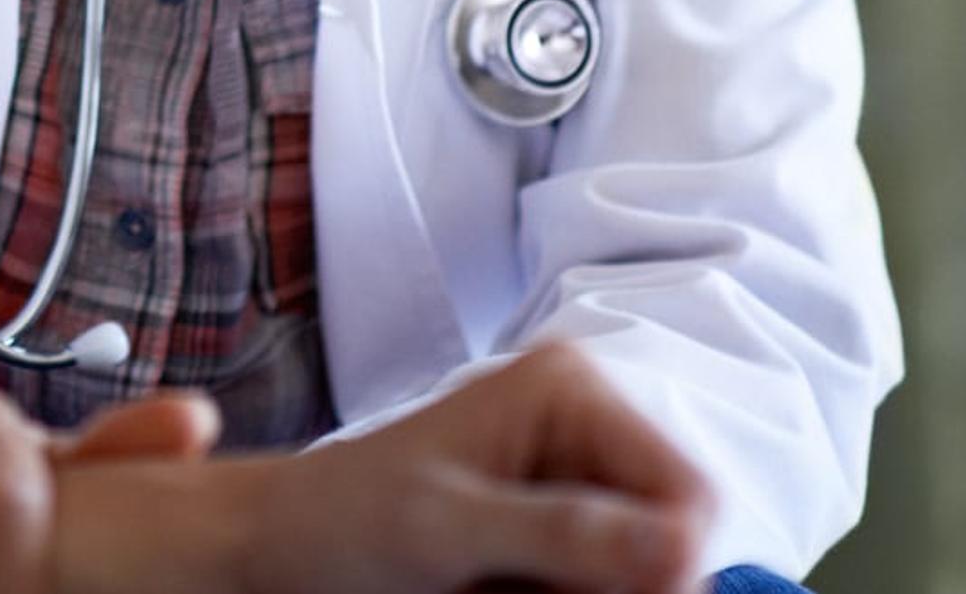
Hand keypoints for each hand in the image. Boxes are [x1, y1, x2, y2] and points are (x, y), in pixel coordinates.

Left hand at [218, 342, 712, 593]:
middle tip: (526, 592)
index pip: (687, 495)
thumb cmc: (341, 519)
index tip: (585, 593)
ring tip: (497, 590)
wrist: (277, 548)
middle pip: (671, 543)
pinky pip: (600, 587)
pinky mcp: (559, 536)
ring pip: (642, 576)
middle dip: (618, 587)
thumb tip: (679, 548)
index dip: (667, 565)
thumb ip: (560, 533)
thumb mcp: (444, 528)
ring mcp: (574, 484)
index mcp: (570, 391)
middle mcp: (587, 428)